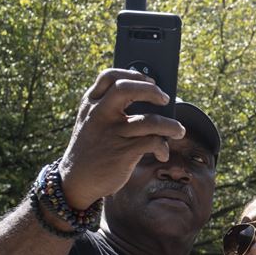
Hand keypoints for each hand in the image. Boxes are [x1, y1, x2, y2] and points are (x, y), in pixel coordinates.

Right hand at [57, 69, 186, 208]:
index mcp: (91, 104)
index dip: (133, 74)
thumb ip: (110, 109)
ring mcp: (112, 133)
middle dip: (151, 91)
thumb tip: (150, 103)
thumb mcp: (92, 124)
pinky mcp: (123, 152)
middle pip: (127, 89)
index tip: (149, 80)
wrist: (77, 180)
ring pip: (150, 120)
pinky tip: (162, 153)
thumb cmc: (93, 149)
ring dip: (171, 125)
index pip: (109, 77)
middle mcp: (100, 115)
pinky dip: (163, 147)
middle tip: (165, 99)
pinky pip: (153, 142)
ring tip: (178, 131)